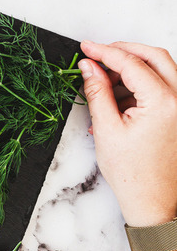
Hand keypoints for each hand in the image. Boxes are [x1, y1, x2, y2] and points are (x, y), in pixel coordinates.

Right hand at [79, 41, 176, 226]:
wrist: (155, 202)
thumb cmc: (134, 174)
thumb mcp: (107, 129)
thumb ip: (97, 91)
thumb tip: (89, 67)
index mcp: (164, 103)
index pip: (131, 63)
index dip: (105, 52)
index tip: (86, 48)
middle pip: (154, 56)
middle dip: (124, 51)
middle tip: (98, 53)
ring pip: (162, 69)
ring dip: (133, 68)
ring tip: (104, 82)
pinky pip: (164, 86)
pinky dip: (142, 84)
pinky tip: (118, 98)